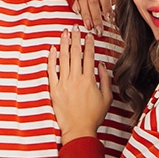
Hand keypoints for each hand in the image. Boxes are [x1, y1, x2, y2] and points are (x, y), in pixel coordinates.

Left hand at [48, 27, 111, 143]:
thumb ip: (105, 79)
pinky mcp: (54, 89)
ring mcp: (63, 83)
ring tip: (65, 33)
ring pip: (63, 58)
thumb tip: (102, 65)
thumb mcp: (107, 98)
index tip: (89, 36)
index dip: (89, 44)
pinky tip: (52, 49)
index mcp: (89, 80)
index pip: (89, 56)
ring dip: (64, 44)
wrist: (78, 129)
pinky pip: (51, 70)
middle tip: (75, 27)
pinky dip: (51, 59)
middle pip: (75, 53)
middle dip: (75, 38)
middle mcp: (75, 79)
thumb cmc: (94, 116)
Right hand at [73, 0, 113, 34]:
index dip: (107, 7)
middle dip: (96, 17)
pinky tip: (77, 12)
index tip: (109, 19)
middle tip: (99, 30)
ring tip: (89, 27)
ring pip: (83, 1)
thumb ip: (113, 0)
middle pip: (93, 1)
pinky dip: (75, 5)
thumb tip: (119, 16)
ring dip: (86, 15)